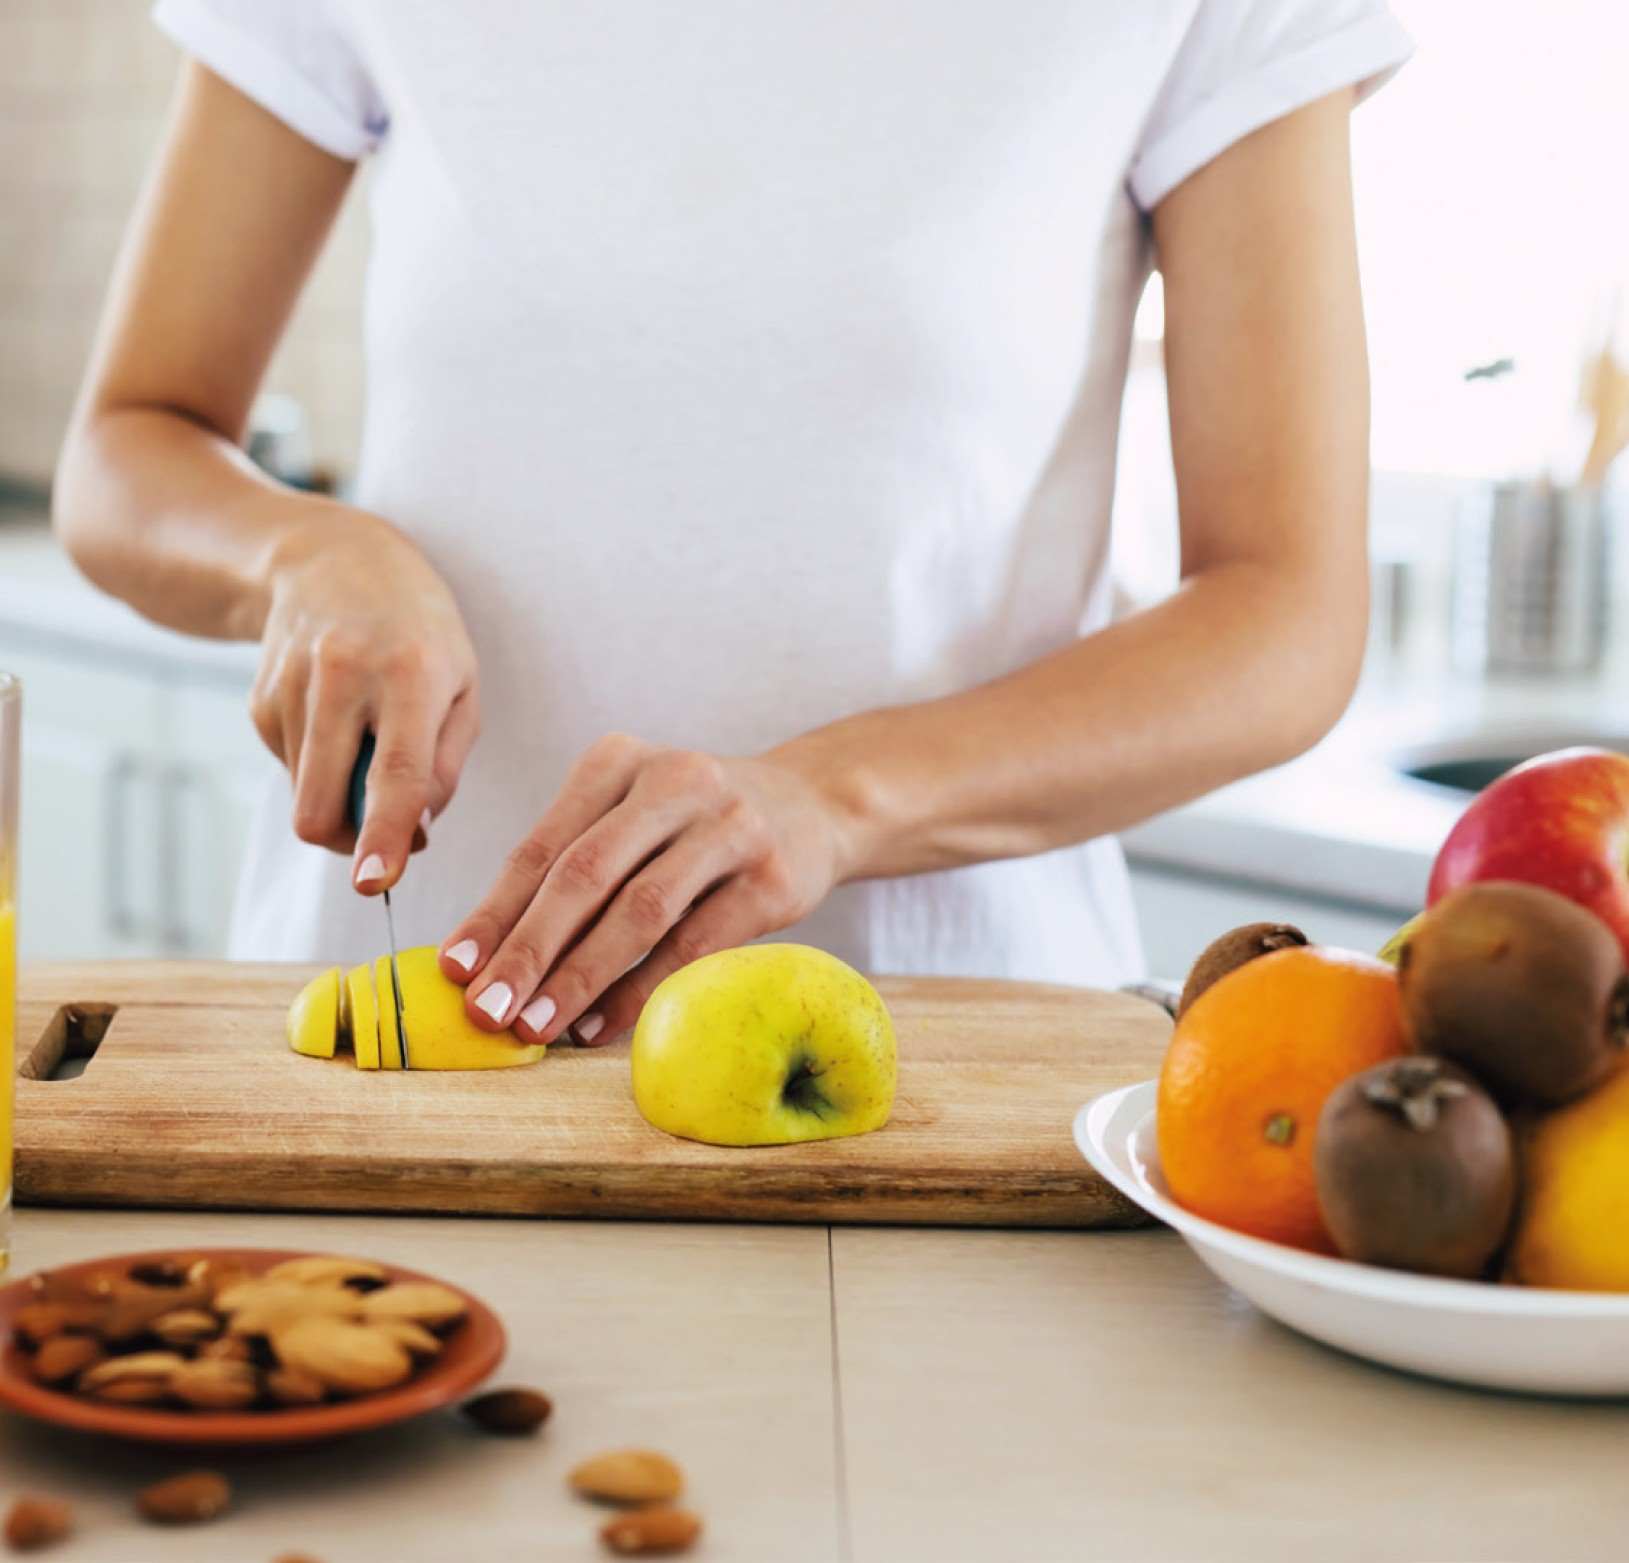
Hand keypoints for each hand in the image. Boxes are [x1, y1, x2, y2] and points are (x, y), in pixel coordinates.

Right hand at [250, 510, 479, 889]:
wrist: (330, 559)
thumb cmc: (418, 631)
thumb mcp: (462, 684)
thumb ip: (446, 766)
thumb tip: (415, 837)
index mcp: (410, 674)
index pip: (395, 772)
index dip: (384, 834)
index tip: (376, 881)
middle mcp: (344, 677)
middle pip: (321, 800)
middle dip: (348, 843)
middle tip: (381, 839)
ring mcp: (292, 687)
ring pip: (304, 795)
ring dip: (339, 799)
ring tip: (367, 746)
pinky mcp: (260, 700)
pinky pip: (291, 770)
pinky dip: (318, 766)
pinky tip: (336, 719)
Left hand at [438, 735, 851, 1044]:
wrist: (814, 804)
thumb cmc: (694, 825)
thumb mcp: (631, 816)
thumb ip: (569, 867)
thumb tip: (485, 958)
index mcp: (619, 761)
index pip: (543, 845)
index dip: (495, 910)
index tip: (456, 969)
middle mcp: (676, 781)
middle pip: (585, 873)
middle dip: (528, 948)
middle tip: (486, 1009)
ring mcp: (731, 825)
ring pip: (640, 909)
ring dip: (581, 975)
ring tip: (537, 1026)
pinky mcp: (773, 876)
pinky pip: (697, 942)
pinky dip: (643, 988)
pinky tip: (604, 1023)